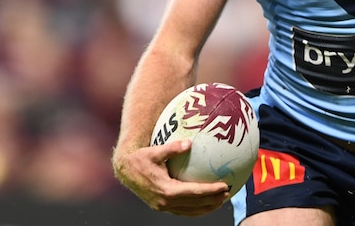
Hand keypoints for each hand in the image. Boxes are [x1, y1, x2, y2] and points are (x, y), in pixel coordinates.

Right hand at [112, 139, 230, 215]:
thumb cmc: (141, 158)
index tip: (225, 186)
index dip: (211, 190)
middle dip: (213, 200)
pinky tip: (205, 203)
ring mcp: (163, 206)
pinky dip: (196, 209)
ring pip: (190, 211)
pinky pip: (183, 211)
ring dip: (207, 207)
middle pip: (195, 204)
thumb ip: (172, 147)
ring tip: (221, 200)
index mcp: (166, 190)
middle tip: (228, 193)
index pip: (194, 192)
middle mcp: (165, 202)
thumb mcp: (155, 151)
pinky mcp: (162, 207)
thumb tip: (189, 142)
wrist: (126, 171)